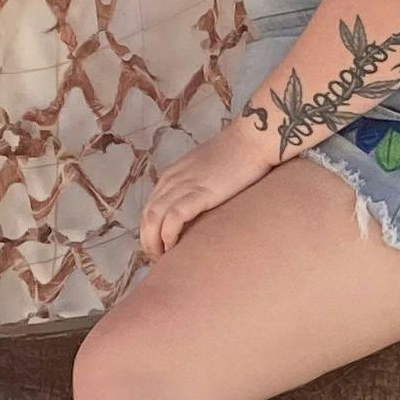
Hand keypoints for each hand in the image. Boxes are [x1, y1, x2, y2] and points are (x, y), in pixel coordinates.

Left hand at [138, 123, 280, 264]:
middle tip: (157, 258)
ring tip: (161, 258)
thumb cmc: (237, 155)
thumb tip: (198, 208)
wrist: (252, 141)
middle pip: (147, 214)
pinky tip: (172, 247)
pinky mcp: (199, 193)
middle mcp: (172, 180)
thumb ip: (196, 186)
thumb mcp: (206, 171)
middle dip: (148, 239)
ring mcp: (184, 185)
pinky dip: (168, 235)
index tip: (157, 246)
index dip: (150, 230)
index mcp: (172, 175)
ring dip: (153, 241)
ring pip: (154, 217)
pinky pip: (173, 217)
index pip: (150, 207)